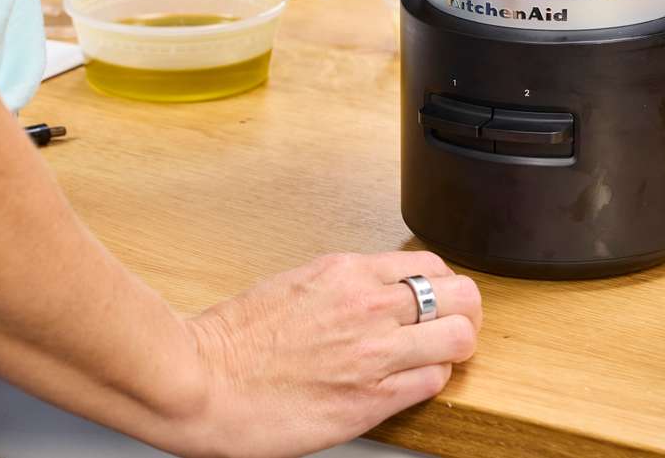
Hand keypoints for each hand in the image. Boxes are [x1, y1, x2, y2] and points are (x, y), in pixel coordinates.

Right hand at [176, 250, 481, 457]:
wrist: (200, 383)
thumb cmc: (234, 340)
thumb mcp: (298, 283)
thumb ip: (346, 285)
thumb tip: (377, 291)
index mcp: (348, 272)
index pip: (432, 266)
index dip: (442, 286)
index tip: (437, 300)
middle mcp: (369, 306)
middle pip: (461, 297)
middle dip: (463, 313)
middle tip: (453, 327)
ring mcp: (375, 353)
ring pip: (459, 339)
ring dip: (453, 349)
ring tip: (437, 358)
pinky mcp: (371, 399)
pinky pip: (433, 383)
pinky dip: (431, 382)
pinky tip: (410, 384)